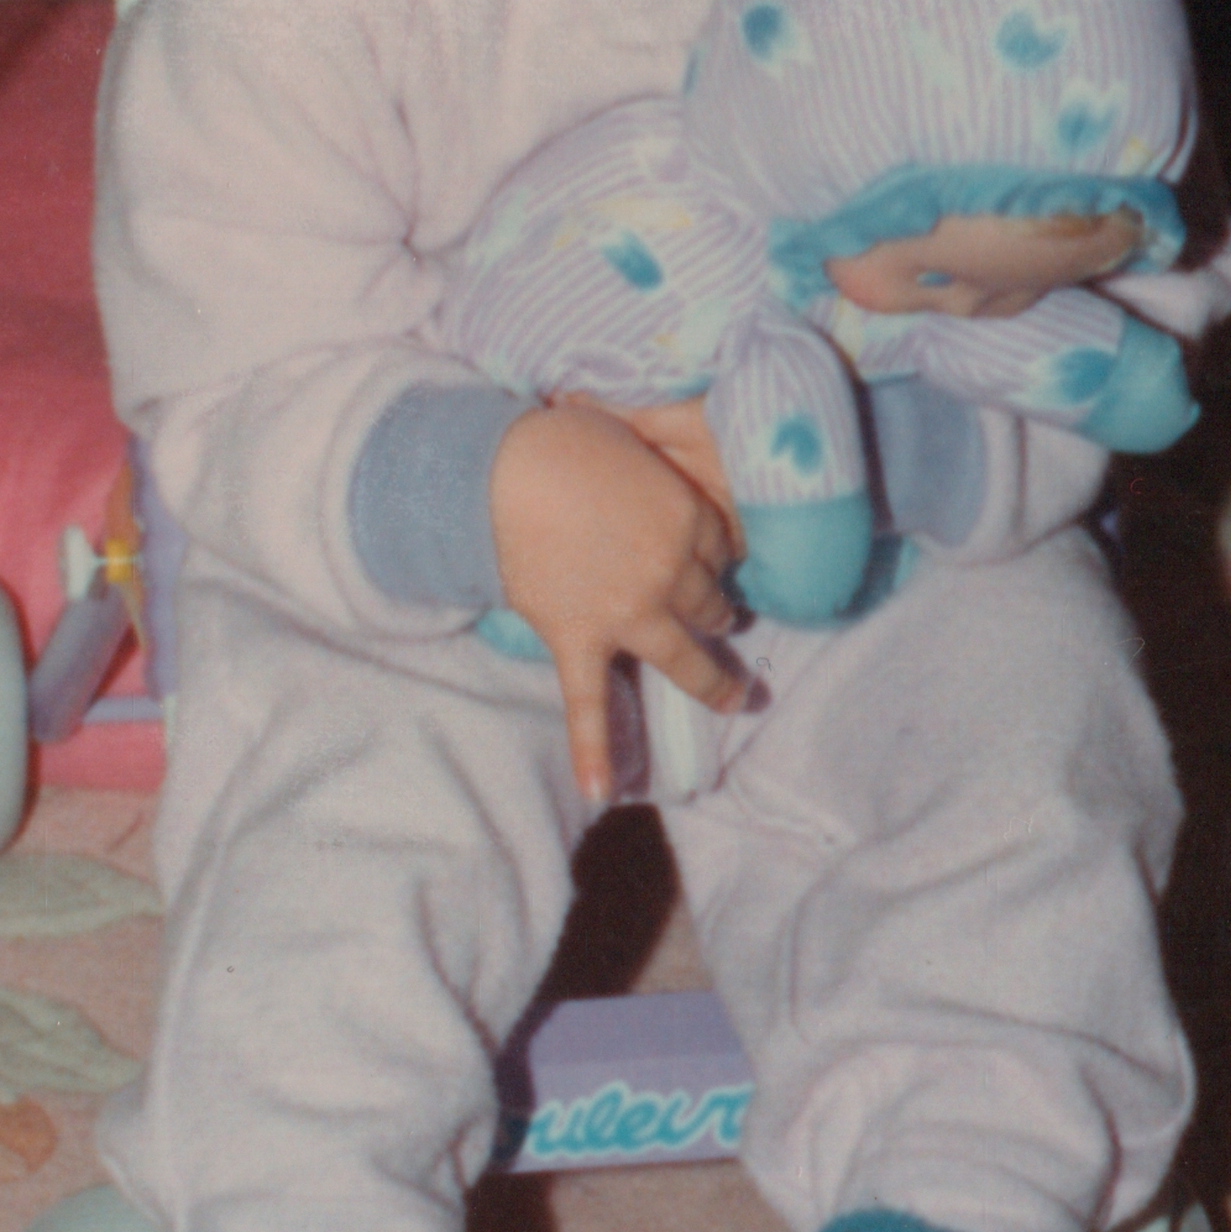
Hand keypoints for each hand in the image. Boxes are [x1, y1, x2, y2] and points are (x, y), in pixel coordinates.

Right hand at [488, 401, 744, 803]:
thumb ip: (653, 473)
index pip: (719, 546)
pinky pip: (589, 703)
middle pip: (708, 600)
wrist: (497, 471)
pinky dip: (592, 748)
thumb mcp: (629, 442)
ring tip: (733, 699)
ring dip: (712, 682)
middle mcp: (669, 572)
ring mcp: (627, 613)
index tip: (705, 555)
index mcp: (686, 518)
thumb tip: (649, 480)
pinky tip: (599, 789)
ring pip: (682, 656)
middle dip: (713, 607)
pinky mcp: (579, 640)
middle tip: (716, 614)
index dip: (710, 551)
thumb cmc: (561, 441)